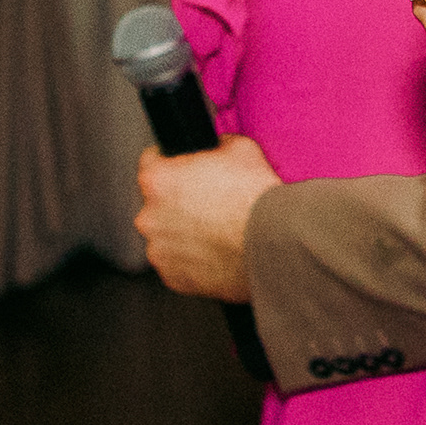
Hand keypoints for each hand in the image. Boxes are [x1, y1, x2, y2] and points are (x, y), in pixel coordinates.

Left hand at [134, 136, 278, 301]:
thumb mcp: (240, 148)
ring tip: (218, 232)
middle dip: (180, 203)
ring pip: (167, 236)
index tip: (185, 171)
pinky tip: (218, 252)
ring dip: (184, 233)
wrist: (275, 241)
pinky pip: (178, 265)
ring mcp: (159, 250)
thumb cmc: (257, 197)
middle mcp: (149, 216)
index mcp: (158, 180)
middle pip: (158, 204)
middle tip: (211, 204)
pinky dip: (193, 261)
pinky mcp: (173, 278)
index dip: (173, 163)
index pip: (151, 161)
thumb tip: (215, 149)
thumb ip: (215, 146)